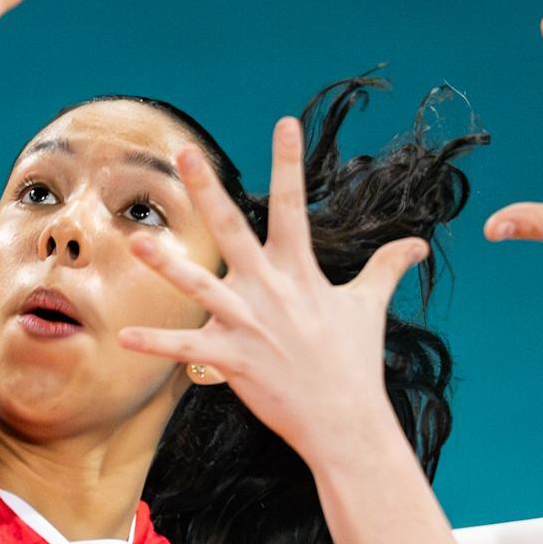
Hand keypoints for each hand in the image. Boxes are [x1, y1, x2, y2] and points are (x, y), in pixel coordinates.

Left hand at [120, 116, 430, 460]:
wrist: (346, 421)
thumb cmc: (355, 362)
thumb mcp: (370, 307)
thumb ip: (387, 268)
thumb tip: (418, 244)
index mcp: (300, 272)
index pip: (293, 206)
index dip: (290, 163)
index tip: (285, 123)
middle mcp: (271, 290)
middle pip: (233, 231)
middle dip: (208, 191)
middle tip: (185, 153)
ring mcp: (248, 325)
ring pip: (200, 287)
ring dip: (166, 265)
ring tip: (137, 241)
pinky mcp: (233, 360)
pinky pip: (187, 350)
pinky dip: (157, 344)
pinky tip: (124, 336)